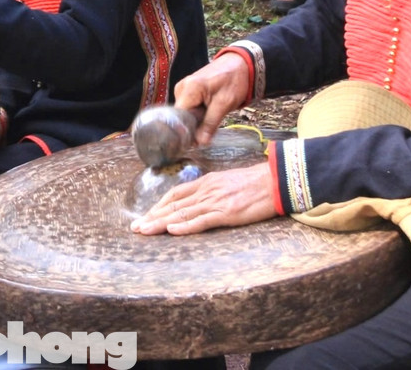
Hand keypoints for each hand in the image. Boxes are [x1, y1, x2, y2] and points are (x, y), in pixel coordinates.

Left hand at [130, 162, 277, 234]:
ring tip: (144, 231)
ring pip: (182, 213)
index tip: (146, 215)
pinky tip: (172, 230)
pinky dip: (185, 226)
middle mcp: (206, 191)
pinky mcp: (226, 212)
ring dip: (161, 223)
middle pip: (173, 204)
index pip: (175, 194)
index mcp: (206, 182)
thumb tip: (199, 201)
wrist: (274, 180)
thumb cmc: (254, 183)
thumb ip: (211, 191)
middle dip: (152, 216)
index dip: (158, 205)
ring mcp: (215, 201)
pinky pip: (202, 220)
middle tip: (135, 227)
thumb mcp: (227, 183)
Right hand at [175, 54, 252, 146]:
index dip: (186, 131)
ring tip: (210, 117)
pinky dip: (197, 113)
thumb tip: (200, 143)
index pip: (179, 117)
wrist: (239, 65)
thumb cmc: (234, 82)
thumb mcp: (224, 104)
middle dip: (193, 126)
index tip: (196, 142)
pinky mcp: (187, 90)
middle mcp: (181, 87)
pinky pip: (188, 107)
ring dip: (196, 120)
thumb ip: (210, 123)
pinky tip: (208, 112)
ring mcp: (183, 88)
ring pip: (185, 113)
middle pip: (180, 116)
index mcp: (189, 89)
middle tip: (207, 131)